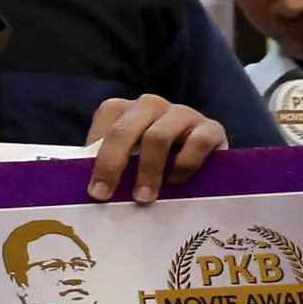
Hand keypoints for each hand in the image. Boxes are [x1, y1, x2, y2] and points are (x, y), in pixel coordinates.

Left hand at [84, 95, 228, 202]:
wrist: (206, 161)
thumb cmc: (156, 163)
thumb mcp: (129, 160)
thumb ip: (111, 165)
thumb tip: (91, 189)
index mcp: (125, 109)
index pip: (105, 121)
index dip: (95, 154)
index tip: (92, 188)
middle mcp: (151, 106)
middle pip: (124, 130)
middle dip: (111, 164)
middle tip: (104, 196)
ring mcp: (182, 114)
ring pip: (158, 136)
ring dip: (147, 170)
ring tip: (143, 197)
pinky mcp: (212, 128)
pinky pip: (198, 141)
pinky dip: (185, 164)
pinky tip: (176, 181)